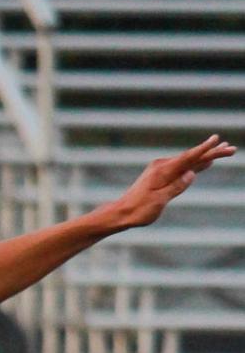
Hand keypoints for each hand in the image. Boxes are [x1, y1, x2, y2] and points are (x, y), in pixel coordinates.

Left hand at [106, 135, 235, 230]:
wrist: (121, 212)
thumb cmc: (139, 210)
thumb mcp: (159, 201)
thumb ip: (176, 187)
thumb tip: (192, 174)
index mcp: (163, 171)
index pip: (188, 158)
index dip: (204, 149)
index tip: (217, 140)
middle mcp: (162, 166)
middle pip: (191, 158)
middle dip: (211, 153)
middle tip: (231, 149)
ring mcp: (161, 169)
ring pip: (188, 161)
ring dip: (206, 157)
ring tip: (223, 151)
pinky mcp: (160, 175)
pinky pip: (181, 167)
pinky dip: (194, 164)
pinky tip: (204, 162)